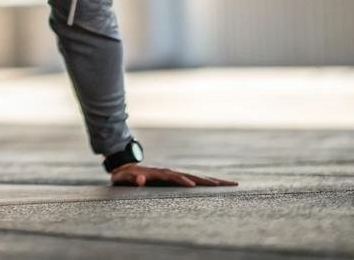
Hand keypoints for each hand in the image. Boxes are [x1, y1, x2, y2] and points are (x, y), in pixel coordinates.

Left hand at [110, 163, 237, 186]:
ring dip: (213, 180)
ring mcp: (175, 174)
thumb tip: (140, 180)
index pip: (174, 177)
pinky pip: (194, 179)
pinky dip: (207, 181)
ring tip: (230, 184)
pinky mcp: (176, 178)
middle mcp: (170, 172)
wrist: (126, 167)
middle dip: (208, 180)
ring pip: (197, 177)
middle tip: (227, 183)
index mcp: (159, 173)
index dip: (182, 181)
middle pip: (193, 175)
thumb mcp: (123, 178)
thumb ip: (131, 179)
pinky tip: (218, 185)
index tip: (192, 185)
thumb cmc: (124, 176)